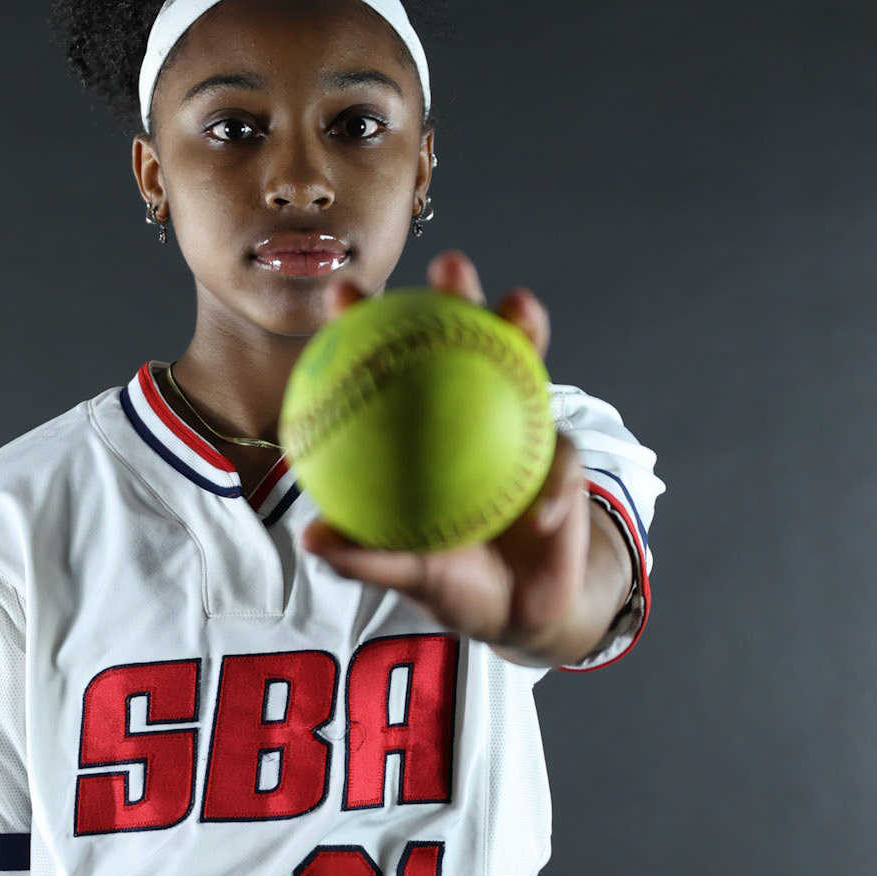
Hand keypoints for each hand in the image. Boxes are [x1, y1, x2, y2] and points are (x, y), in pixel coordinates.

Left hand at [299, 251, 593, 661]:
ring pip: (526, 363)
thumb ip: (364, 556)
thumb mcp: (405, 571)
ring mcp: (523, 425)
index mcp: (423, 425)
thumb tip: (312, 538)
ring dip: (524, 328)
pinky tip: (545, 507)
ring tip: (519, 308)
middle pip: (464, 336)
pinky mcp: (564, 460)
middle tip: (448, 268)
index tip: (343, 293)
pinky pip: (565, 466)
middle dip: (456, 290)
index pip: (390, 363)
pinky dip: (555, 485)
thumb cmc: (450, 578)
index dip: (367, 323)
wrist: (515, 606)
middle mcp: (472, 408)